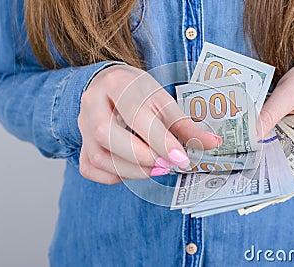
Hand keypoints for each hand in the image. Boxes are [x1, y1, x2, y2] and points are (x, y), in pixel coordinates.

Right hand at [78, 65, 221, 184]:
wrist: (110, 87)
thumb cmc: (139, 93)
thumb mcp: (165, 101)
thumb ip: (186, 125)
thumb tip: (213, 143)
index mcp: (117, 84)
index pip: (135, 114)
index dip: (159, 140)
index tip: (181, 158)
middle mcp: (92, 102)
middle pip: (106, 135)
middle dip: (141, 157)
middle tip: (166, 165)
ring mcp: (81, 125)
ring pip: (98, 156)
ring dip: (131, 170)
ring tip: (156, 168)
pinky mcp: (81, 144)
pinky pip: (91, 168)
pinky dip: (116, 176)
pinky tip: (134, 168)